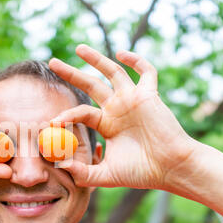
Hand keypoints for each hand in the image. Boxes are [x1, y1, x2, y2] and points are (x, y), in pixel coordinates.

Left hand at [49, 44, 197, 189]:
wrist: (171, 169)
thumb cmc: (141, 173)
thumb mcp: (106, 175)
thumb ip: (83, 173)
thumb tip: (59, 167)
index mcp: (107, 124)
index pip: (81, 112)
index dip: (66, 115)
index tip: (52, 122)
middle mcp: (117, 108)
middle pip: (90, 85)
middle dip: (71, 73)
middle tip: (52, 62)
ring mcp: (132, 100)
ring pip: (112, 72)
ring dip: (96, 59)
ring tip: (78, 47)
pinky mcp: (149, 95)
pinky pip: (145, 72)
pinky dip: (136, 60)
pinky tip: (121, 53)